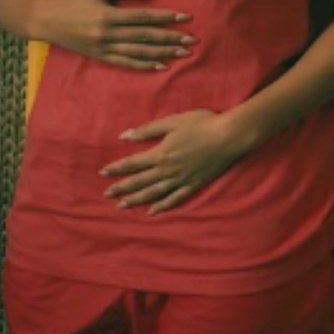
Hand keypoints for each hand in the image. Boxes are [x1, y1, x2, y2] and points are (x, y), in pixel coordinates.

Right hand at [28, 0, 192, 71]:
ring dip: (163, 53)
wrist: (46, 20)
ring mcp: (102, 48)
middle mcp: (106, 34)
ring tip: (184, 53)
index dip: (166, 17)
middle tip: (193, 40)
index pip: (143, 17)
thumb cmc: (74, 0)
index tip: (186, 17)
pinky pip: (124, 63)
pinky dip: (144, 65)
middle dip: (171, 38)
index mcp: (107, 15)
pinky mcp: (99, 56)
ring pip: (138, 52)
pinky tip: (161, 66)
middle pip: (145, 37)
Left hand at [101, 108, 254, 213]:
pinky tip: (152, 212)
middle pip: (139, 181)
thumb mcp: (174, 121)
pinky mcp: (194, 184)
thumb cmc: (203, 124)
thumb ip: (148, 130)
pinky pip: (175, 199)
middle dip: (121, 188)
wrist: (231, 135)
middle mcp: (167, 170)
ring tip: (122, 205)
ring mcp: (181, 179)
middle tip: (107, 194)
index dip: (116, 168)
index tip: (102, 173)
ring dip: (136, 200)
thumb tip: (124, 136)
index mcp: (161, 153)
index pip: (132, 163)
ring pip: (153, 193)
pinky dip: (162, 206)